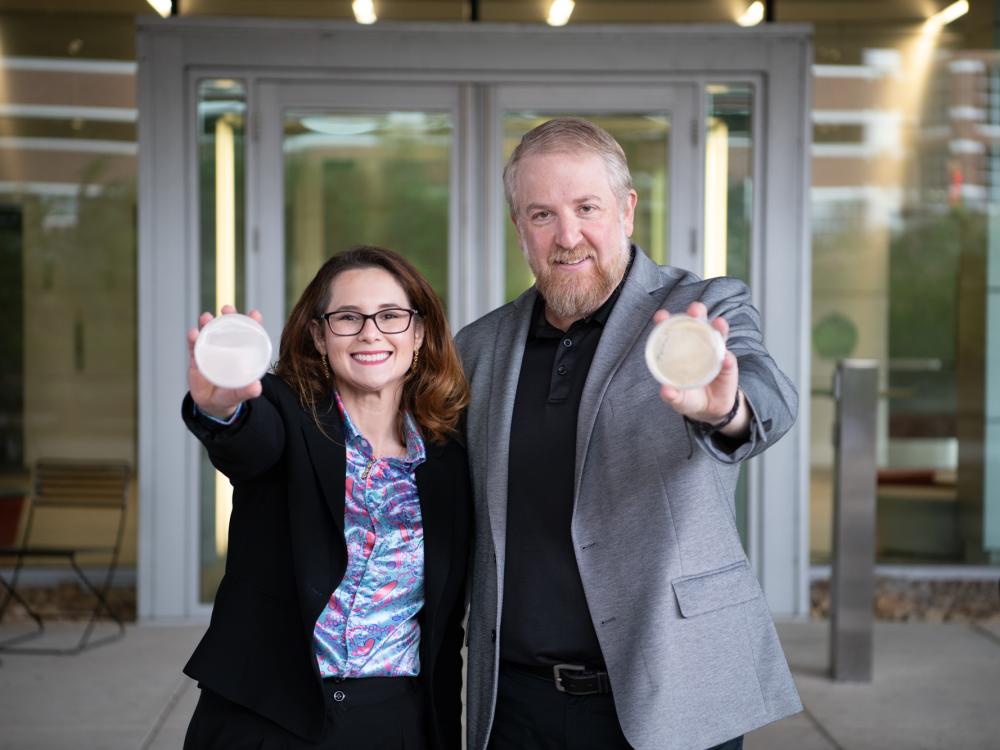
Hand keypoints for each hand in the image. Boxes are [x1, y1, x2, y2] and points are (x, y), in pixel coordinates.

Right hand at [187, 305, 264, 419]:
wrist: (211, 404)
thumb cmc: (230, 395)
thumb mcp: (239, 393)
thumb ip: (247, 390)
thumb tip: (256, 387)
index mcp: (240, 354)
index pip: (248, 335)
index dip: (252, 323)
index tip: (255, 313)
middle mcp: (226, 349)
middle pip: (227, 328)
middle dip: (228, 316)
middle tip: (227, 309)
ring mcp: (210, 352)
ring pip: (209, 333)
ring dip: (207, 323)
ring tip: (206, 317)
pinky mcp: (196, 358)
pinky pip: (193, 346)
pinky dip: (193, 338)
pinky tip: (192, 333)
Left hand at [654, 301, 747, 435]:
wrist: (710, 409)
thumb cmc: (689, 397)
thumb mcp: (678, 398)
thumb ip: (672, 395)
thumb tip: (666, 391)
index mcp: (680, 349)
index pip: (672, 330)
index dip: (666, 321)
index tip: (661, 315)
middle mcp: (698, 345)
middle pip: (698, 323)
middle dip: (697, 313)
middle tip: (695, 310)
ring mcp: (715, 352)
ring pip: (718, 335)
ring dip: (718, 327)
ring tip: (719, 324)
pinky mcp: (728, 365)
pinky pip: (729, 360)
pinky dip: (727, 358)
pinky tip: (725, 359)